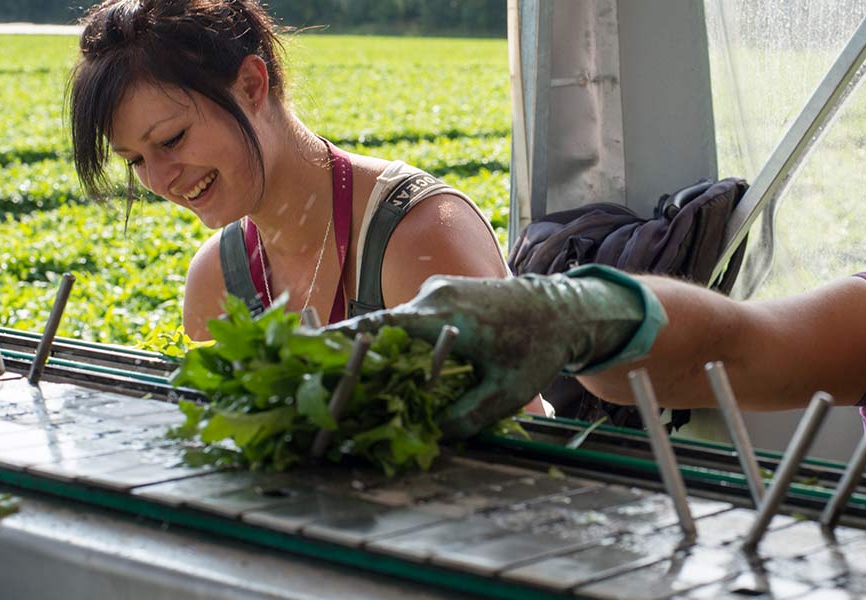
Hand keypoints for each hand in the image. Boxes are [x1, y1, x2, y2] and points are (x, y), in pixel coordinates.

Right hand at [323, 266, 665, 438]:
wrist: (565, 308)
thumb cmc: (538, 347)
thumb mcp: (507, 391)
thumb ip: (468, 416)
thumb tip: (431, 437)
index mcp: (441, 314)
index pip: (375, 327)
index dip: (336, 341)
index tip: (300, 352)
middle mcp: (432, 296)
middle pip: (374, 325)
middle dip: (344, 351)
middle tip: (310, 376)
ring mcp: (436, 292)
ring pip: (391, 322)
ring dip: (370, 348)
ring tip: (341, 378)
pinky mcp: (444, 296)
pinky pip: (408, 319)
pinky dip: (394, 341)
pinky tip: (385, 369)